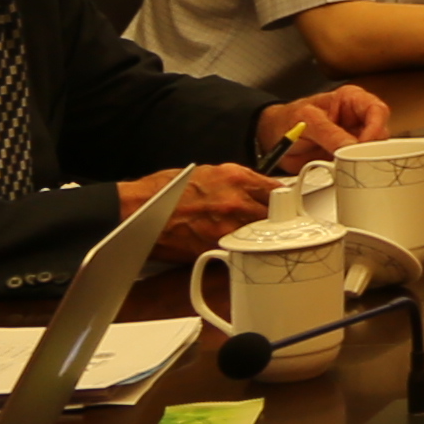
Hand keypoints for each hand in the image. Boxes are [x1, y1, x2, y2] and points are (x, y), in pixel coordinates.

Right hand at [134, 162, 279, 256]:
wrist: (137, 212)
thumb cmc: (167, 191)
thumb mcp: (210, 172)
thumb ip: (239, 180)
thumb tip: (260, 188)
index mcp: (237, 178)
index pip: (277, 189)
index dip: (283, 199)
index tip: (285, 204)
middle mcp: (236, 202)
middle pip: (275, 214)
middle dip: (276, 218)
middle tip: (275, 223)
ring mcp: (227, 227)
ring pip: (260, 234)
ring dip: (261, 236)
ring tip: (256, 236)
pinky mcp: (214, 248)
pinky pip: (238, 250)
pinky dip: (240, 250)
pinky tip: (237, 248)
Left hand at [280, 84, 397, 159]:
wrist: (271, 138)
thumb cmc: (287, 120)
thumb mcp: (306, 122)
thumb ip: (329, 133)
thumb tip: (350, 146)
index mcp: (351, 100)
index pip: (377, 110)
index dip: (375, 128)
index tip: (363, 145)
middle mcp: (357, 118)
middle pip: (380, 133)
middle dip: (370, 148)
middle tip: (357, 160)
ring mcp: (353, 138)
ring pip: (373, 151)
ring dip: (362, 160)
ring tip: (347, 166)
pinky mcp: (347, 156)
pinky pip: (360, 164)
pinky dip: (355, 170)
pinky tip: (345, 172)